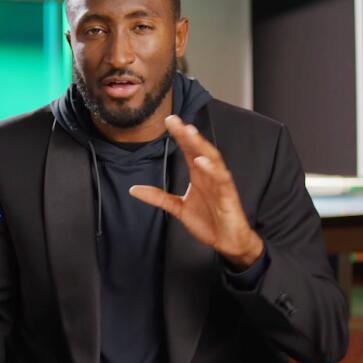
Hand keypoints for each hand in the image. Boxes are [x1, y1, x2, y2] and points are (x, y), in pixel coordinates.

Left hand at [129, 115, 264, 269]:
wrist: (228, 242)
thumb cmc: (208, 221)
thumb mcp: (178, 208)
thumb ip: (158, 197)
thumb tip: (134, 190)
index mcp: (198, 175)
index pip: (188, 150)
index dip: (179, 135)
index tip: (168, 121)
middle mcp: (209, 175)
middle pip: (199, 148)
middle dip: (187, 134)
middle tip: (175, 120)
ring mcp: (219, 183)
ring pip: (212, 158)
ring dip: (200, 145)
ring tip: (189, 132)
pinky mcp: (228, 195)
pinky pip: (221, 179)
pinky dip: (212, 169)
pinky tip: (202, 161)